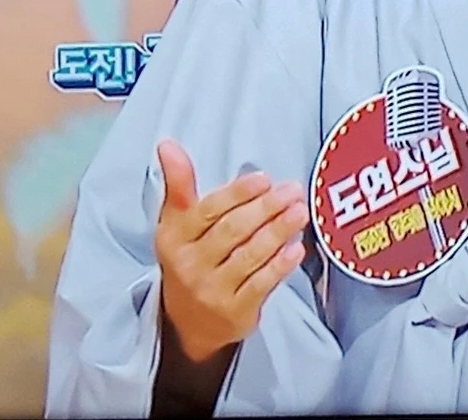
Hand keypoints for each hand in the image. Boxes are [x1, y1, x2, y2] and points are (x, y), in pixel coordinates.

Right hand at [154, 140, 308, 364]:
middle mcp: (189, 265)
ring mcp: (212, 292)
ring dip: (279, 231)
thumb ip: (179, 182)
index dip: (238, 193)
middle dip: (266, 208)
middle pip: (233, 231)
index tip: (264, 178)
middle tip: (293, 190)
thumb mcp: (177, 221)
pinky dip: (280, 266)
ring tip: (301, 211)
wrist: (188, 323)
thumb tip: (166, 144)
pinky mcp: (235, 313)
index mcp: (174, 237)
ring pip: (250, 256)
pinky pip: (261, 285)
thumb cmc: (190, 256)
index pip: (208, 210)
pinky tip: (297, 248)